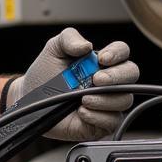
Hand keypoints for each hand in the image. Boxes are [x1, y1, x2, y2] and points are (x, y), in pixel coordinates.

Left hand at [8, 27, 139, 141]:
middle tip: (96, 80)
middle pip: (131, 75)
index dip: (117, 54)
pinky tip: (81, 111)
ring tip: (82, 98)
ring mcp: (107, 102)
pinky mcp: (101, 123)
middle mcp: (109, 81)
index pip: (123, 52)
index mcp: (102, 61)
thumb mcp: (54, 49)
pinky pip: (112, 121)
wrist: (30, 98)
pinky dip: (98, 116)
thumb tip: (87, 45)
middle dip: (116, 77)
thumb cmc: (45, 73)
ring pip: (124, 100)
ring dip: (104, 99)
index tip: (103, 59)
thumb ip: (69, 38)